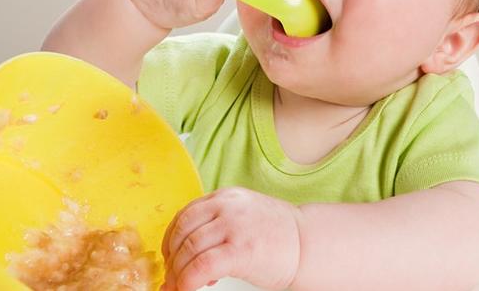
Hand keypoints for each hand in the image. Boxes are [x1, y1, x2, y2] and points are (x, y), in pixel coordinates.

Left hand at [160, 187, 301, 290]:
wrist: (309, 244)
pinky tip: (189, 289)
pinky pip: (202, 266)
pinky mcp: (241, 250)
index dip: (171, 238)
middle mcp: (227, 206)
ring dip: (177, 272)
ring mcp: (234, 226)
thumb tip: (185, 251)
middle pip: (182, 230)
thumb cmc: (278, 235)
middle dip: (171, 258)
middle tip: (171, 277)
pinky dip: (188, 280)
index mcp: (226, 196)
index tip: (169, 256)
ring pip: (188, 249)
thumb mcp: (244, 214)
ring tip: (179, 286)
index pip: (185, 214)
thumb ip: (217, 223)